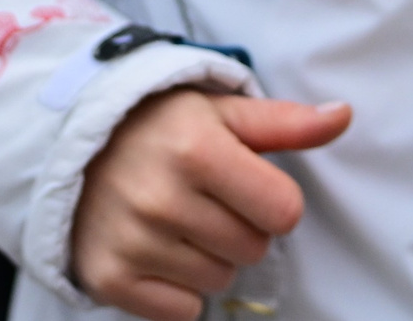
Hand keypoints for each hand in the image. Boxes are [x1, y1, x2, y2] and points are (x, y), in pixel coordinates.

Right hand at [74, 89, 350, 320]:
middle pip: (253, 249)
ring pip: (219, 281)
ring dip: (208, 257)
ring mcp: (133, 242)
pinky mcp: (110, 278)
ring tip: (176, 220)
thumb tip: (342, 116)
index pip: (285, 212)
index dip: (273, 201)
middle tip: (203, 199)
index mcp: (196, 150)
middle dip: (239, 227)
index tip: (245, 184)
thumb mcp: (220, 111)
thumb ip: (284, 121)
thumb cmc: (158, 126)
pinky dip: (176, 290)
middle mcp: (162, 198)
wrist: (69, 143)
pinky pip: (182, 311)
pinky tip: (157, 250)